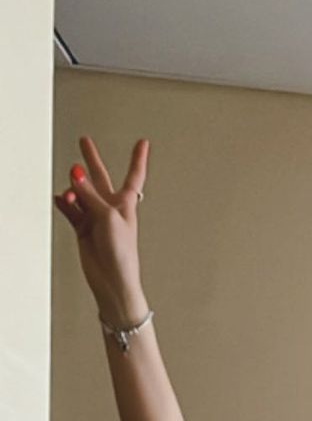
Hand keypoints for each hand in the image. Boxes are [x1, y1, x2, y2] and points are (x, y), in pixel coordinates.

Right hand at [53, 135, 149, 322]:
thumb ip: (89, 193)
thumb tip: (75, 173)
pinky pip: (71, 210)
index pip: (134, 176)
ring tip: (70, 193)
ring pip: (80, 194)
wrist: (112, 279)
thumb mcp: (107, 215)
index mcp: (125, 203)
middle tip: (84, 142)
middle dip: (92, 160)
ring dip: (73, 190)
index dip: (138, 159)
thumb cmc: (121, 252)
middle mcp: (110, 208)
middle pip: (99, 178)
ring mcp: (96, 217)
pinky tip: (59, 199)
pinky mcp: (83, 229)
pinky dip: (65, 204)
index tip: (143, 143)